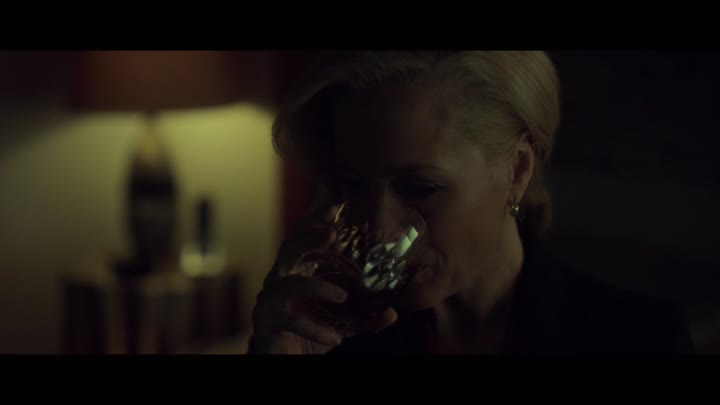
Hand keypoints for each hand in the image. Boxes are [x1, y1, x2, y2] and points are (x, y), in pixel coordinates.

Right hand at [250, 205, 397, 353]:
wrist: (283, 360)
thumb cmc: (309, 333)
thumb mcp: (342, 324)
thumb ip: (365, 318)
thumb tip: (392, 313)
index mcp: (297, 271)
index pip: (302, 237)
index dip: (315, 221)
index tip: (335, 207)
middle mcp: (280, 279)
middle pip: (288, 248)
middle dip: (308, 237)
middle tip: (333, 233)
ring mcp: (271, 299)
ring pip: (288, 283)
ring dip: (316, 287)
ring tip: (342, 297)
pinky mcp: (269, 320)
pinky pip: (292, 320)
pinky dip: (315, 328)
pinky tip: (334, 339)